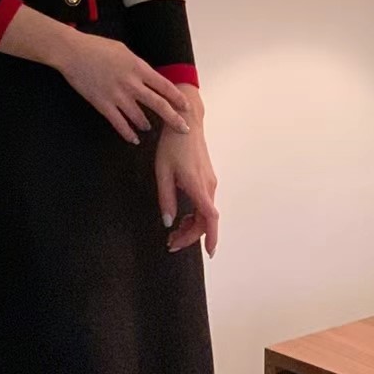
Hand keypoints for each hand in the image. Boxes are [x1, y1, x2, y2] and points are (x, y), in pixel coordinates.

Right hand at [54, 34, 192, 142]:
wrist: (73, 52)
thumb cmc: (96, 47)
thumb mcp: (123, 51)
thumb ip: (137, 66)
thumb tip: (147, 77)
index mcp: (138, 67)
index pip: (165, 86)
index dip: (178, 98)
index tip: (187, 107)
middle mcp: (131, 83)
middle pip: (158, 104)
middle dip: (173, 118)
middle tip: (183, 128)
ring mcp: (117, 96)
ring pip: (139, 117)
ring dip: (147, 125)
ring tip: (150, 128)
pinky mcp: (103, 105)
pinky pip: (119, 124)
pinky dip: (128, 133)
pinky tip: (133, 139)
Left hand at [156, 116, 219, 256]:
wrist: (186, 121)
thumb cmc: (172, 144)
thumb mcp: (162, 171)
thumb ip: (166, 198)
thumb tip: (168, 222)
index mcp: (197, 185)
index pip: (209, 217)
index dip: (211, 237)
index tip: (209, 252)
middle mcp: (208, 186)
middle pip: (205, 220)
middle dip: (190, 236)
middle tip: (171, 243)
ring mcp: (210, 182)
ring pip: (205, 213)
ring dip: (192, 226)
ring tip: (174, 233)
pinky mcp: (208, 178)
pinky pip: (205, 203)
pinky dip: (195, 215)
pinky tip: (182, 216)